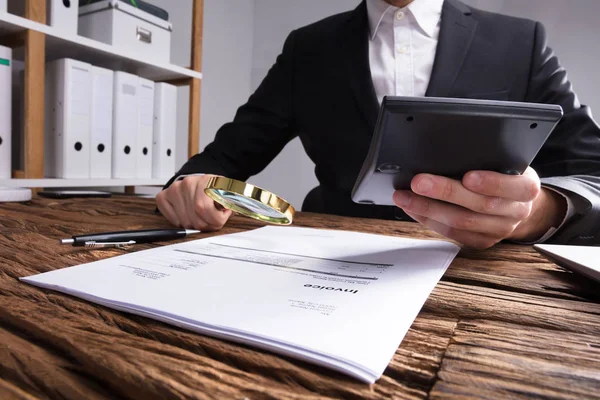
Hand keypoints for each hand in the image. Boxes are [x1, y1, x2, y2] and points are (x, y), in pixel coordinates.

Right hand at [156, 175, 231, 230]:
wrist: (203, 182)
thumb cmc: (215, 191)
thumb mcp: (228, 194)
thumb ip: (230, 203)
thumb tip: (226, 211)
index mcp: (206, 180)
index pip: (204, 208)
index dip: (215, 220)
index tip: (221, 218)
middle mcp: (188, 183)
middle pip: (196, 219)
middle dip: (207, 226)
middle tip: (212, 221)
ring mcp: (174, 189)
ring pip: (185, 222)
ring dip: (196, 225)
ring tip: (202, 217)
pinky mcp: (163, 197)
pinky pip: (173, 220)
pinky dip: (182, 223)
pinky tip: (189, 215)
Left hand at [392, 167, 566, 248]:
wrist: (518, 205)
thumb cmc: (505, 177)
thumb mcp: (506, 163)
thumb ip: (487, 160)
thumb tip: (445, 152)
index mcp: (527, 188)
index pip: (514, 187)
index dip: (491, 183)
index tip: (468, 176)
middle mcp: (516, 212)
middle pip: (480, 204)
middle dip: (445, 192)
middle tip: (418, 182)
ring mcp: (499, 230)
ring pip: (462, 222)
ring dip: (428, 209)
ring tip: (405, 196)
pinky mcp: (482, 242)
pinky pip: (453, 233)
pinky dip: (429, 220)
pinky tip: (413, 208)